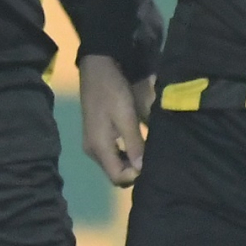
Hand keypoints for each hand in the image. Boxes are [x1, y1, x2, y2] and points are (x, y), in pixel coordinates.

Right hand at [78, 54, 147, 187]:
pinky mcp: (96, 136)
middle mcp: (93, 150)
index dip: (135, 175)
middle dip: (134, 170)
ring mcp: (93, 144)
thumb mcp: (126, 116)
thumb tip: (141, 169)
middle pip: (115, 173)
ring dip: (130, 162)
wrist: (96, 69)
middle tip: (152, 157)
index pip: (117, 177)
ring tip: (148, 150)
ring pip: (114, 164)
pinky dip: (125, 153)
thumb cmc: (112, 91)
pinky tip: (138, 143)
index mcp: (98, 147)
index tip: (151, 163)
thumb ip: (134, 143)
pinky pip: (112, 154)